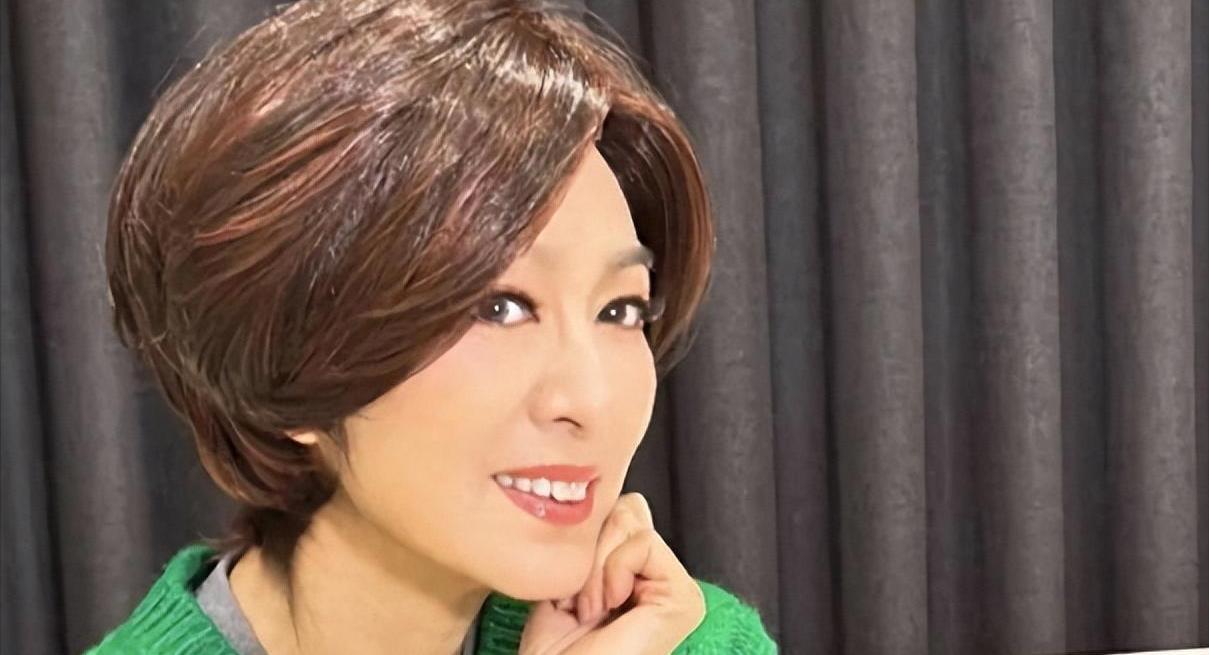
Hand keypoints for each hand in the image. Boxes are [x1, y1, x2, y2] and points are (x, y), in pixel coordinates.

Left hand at [518, 492, 705, 654]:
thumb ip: (596, 542)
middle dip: (591, 551)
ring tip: (590, 610)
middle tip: (581, 603)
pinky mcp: (684, 599)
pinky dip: (613, 571)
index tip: (572, 593)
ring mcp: (678, 592)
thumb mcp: (568, 580)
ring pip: (631, 522)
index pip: (623, 512)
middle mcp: (664, 583)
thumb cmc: (555, 649)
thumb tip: (626, 502)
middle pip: (628, 510)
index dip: (588, 542)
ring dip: (596, 568)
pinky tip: (608, 608)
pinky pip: (642, 543)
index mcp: (640, 579)